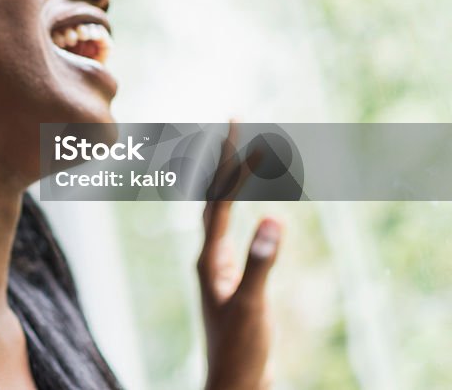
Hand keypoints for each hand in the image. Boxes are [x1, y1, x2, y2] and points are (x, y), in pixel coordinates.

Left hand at [199, 123, 283, 389]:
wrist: (232, 380)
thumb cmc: (240, 347)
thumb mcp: (252, 305)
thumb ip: (261, 263)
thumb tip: (273, 219)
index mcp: (209, 257)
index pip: (219, 199)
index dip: (233, 165)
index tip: (246, 132)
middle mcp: (207, 255)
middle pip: (213, 193)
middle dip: (225, 156)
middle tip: (235, 117)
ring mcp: (216, 264)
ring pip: (219, 207)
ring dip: (229, 175)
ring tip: (239, 146)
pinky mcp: (228, 275)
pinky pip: (229, 225)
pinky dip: (236, 202)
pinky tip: (241, 199)